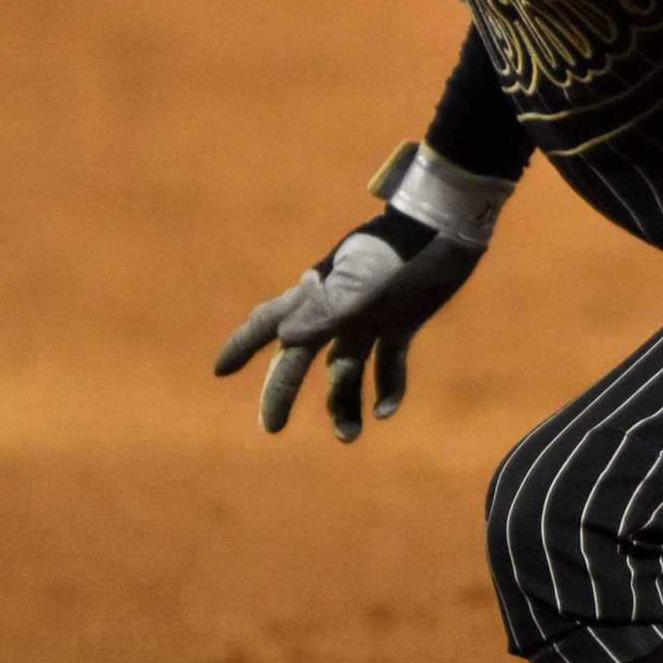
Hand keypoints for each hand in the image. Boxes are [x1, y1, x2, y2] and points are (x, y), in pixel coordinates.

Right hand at [212, 212, 481, 441]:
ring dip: (343, 402)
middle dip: (283, 390)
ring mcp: (368, 316)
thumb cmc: (397, 251)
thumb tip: (286, 341)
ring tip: (349, 436)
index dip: (242, 345)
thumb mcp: (360, 282)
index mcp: (317, 295)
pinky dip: (386, 388)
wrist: (443, 227)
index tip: (219, 370)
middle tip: (272, 427)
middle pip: (301, 356)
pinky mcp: (400, 321)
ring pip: (344, 369)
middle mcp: (336, 308)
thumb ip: (325, 310)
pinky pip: (387, 364)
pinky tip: (386, 411)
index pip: (270, 324)